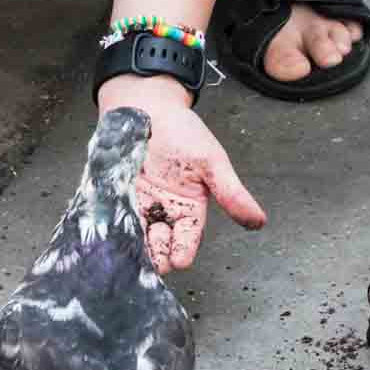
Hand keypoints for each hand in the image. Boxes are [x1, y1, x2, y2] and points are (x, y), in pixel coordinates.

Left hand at [97, 76, 265, 275]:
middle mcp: (163, 212)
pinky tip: (109, 238)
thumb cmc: (182, 130)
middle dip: (156, 255)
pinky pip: (113, 219)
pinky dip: (111, 230)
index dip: (183, 249)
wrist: (145, 104)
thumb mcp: (212, 161)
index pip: (188, 237)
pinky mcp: (115, 198)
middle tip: (150, 265)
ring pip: (136, 237)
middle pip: (160, 243)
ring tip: (128, 259)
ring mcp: (138, 206)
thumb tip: (259, 220)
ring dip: (133, 249)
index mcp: (189, 208)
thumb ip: (231, 193)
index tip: (179, 260)